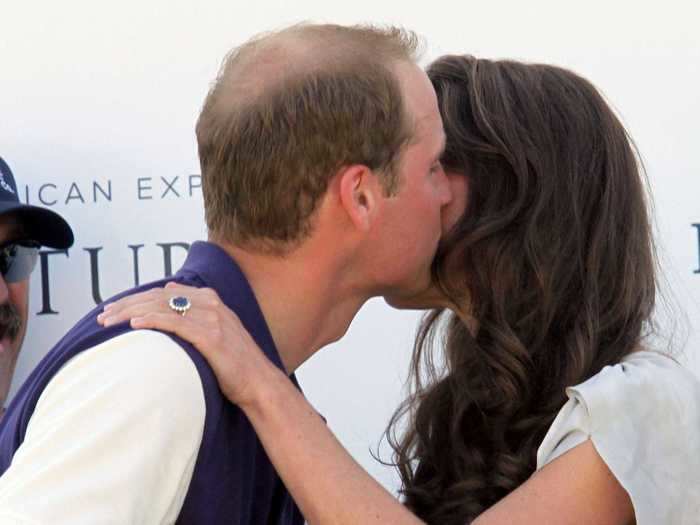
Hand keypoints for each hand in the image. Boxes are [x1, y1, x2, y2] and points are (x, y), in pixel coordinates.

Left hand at [96, 282, 280, 406]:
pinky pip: (175, 323)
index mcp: (211, 300)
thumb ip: (195, 312)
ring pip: (162, 307)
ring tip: (108, 321)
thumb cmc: (235, 363)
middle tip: (103, 316)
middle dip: (127, 304)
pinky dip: (152, 320)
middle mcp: (211, 304)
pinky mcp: (211, 336)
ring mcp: (212, 318)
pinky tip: (134, 325)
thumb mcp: (216, 331)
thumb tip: (168, 292)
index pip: (164, 293)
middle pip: (159, 297)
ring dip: (131, 312)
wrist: (259, 383)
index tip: (113, 309)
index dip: (136, 298)